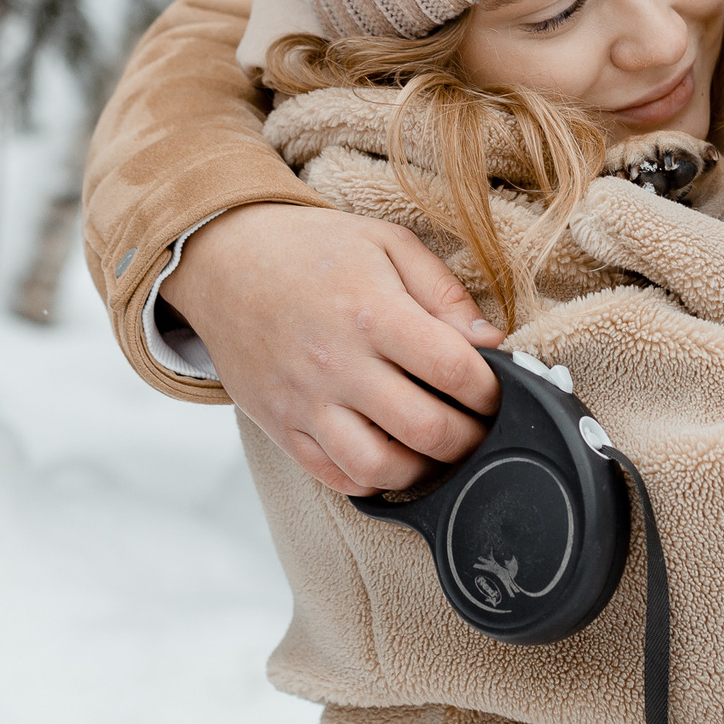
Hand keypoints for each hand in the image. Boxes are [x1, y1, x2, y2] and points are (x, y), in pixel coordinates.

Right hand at [166, 203, 501, 495]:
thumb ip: (445, 293)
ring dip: (423, 469)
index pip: (454, 370)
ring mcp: (305, 401)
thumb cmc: (312, 250)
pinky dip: (372, 479)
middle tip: (479, 427)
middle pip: (426, 429)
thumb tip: (491, 342)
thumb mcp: (388, 244)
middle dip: (470, 437)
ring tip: (437, 449)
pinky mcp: (280, 426)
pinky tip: (390, 457)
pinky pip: (333, 476)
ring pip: (380, 467)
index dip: (492, 390)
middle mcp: (338, 363)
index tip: (499, 390)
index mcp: (372, 312)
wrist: (224, 261)